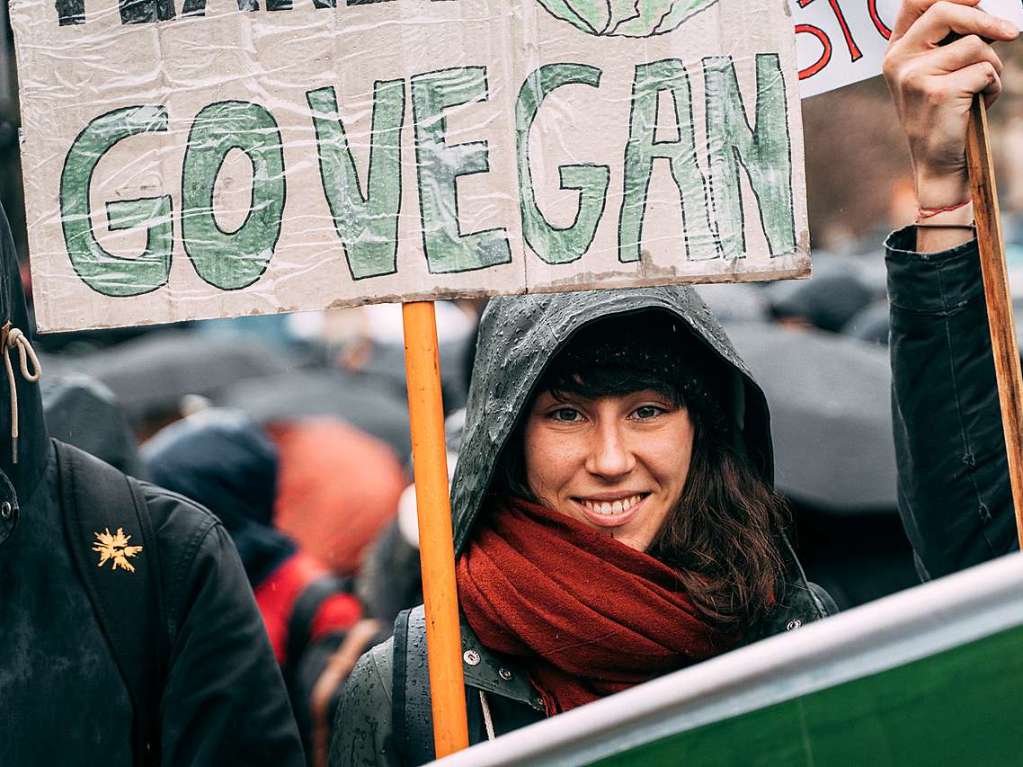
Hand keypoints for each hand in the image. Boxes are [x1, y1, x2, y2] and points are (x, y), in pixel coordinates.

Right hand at [883, 0, 1017, 209]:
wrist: (936, 161)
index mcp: (896, 51)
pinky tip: (978, 104)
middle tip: (1012, 33)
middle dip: (985, 20)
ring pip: (974, 45)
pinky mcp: (937, 92)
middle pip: (945, 11)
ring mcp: (914, 77)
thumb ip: (946, 38)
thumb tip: (977, 2)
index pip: (916, 1)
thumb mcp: (935, 71)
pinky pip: (984, 70)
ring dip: (992, 65)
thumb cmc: (943, 112)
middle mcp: (898, 61)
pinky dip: (992, 85)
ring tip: (979, 89)